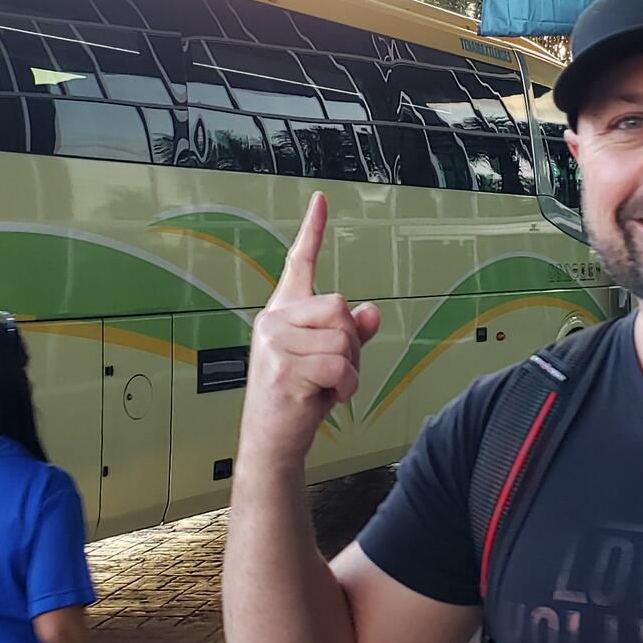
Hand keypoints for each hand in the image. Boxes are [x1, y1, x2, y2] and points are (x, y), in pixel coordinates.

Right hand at [241, 192, 380, 472]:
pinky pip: (341, 366)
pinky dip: (347, 387)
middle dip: (351, 343)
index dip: (312, 231)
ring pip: (344, 339)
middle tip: (333, 371)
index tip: (322, 200)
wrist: (271, 442)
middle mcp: (273, 321)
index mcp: (282, 312)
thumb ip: (351, 334)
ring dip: (349, 370)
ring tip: (326, 388)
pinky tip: (326, 399)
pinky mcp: (284, 369)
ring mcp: (275, 344)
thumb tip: (371, 311)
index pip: (298, 264)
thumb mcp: (328, 360)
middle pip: (340, 307)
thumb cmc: (298, 398)